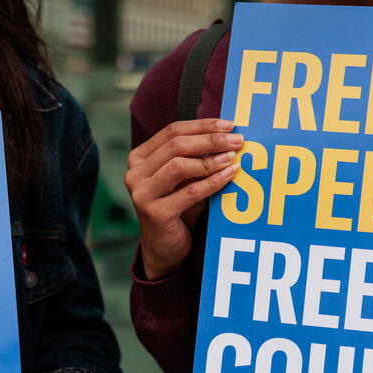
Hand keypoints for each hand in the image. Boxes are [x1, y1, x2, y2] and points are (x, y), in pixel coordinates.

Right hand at [125, 118, 242, 279]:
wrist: (164, 248)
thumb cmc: (177, 209)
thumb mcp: (183, 179)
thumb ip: (195, 157)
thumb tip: (227, 134)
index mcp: (139, 158)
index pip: (172, 131)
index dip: (203, 125)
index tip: (229, 124)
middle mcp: (134, 173)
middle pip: (176, 145)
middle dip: (211, 139)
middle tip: (237, 140)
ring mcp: (141, 194)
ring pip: (179, 165)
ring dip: (211, 159)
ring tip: (233, 157)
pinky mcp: (155, 213)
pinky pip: (190, 192)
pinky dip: (213, 181)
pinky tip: (230, 175)